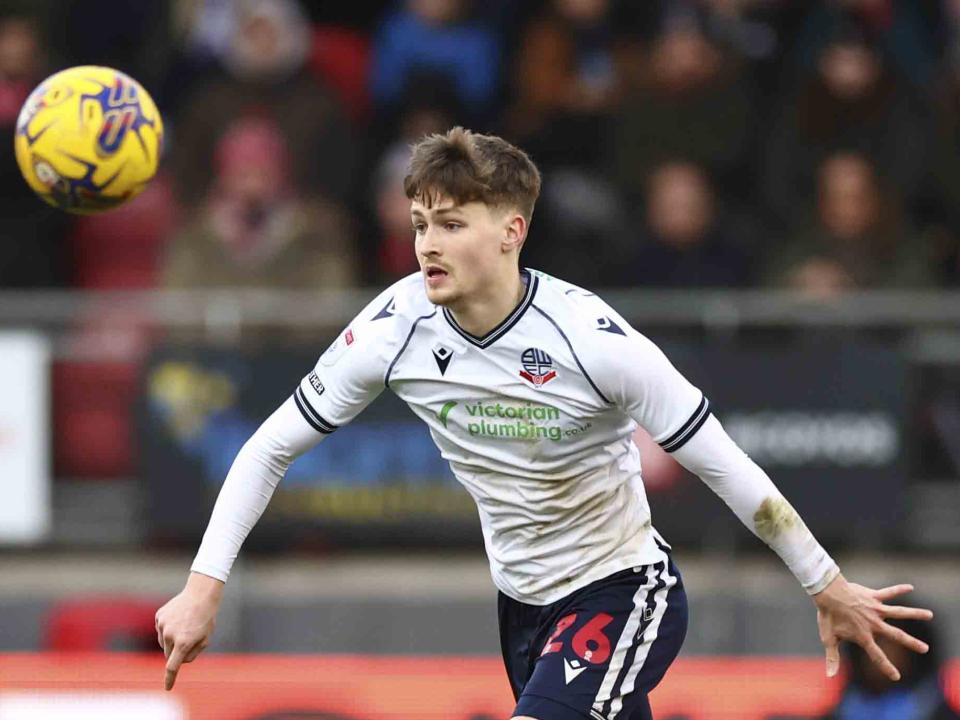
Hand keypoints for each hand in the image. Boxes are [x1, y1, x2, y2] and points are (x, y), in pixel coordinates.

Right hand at [155, 572, 223, 690]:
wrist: (200, 595)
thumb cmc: (205, 619)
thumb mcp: (204, 640)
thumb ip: (191, 655)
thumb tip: (178, 662)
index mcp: (183, 642)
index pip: (173, 666)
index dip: (170, 678)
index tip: (168, 687)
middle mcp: (170, 635)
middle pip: (168, 654)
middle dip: (176, 652)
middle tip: (188, 639)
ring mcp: (163, 625)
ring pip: (163, 642)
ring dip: (172, 640)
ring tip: (185, 626)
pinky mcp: (159, 617)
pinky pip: (161, 630)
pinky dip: (168, 628)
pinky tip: (178, 618)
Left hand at [813, 574, 932, 680]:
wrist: (827, 592)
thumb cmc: (827, 615)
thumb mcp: (829, 638)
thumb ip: (833, 657)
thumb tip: (830, 676)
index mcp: (864, 636)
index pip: (877, 656)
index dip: (886, 667)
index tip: (896, 677)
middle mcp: (874, 624)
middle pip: (896, 635)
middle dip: (912, 643)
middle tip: (925, 649)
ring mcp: (875, 609)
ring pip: (899, 612)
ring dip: (915, 613)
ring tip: (930, 614)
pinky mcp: (873, 597)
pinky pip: (888, 592)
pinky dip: (899, 589)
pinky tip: (910, 587)